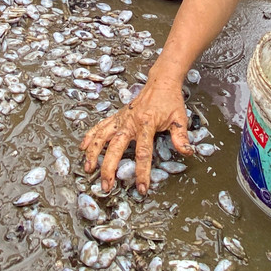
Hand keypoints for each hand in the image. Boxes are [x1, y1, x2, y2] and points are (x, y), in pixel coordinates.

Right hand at [82, 79, 190, 193]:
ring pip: (102, 137)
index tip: (141, 187)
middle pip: (116, 148)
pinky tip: (83, 147)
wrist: (161, 82)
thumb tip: (187, 152)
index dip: (142, 172)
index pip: (143, 153)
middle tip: (106, 185)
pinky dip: (90, 136)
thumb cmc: (170, 101)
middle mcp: (130, 122)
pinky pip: (100, 126)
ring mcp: (121, 119)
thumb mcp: (179, 118)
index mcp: (147, 124)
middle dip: (109, 168)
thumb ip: (181, 137)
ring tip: (88, 168)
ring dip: (93, 153)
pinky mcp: (117, 116)